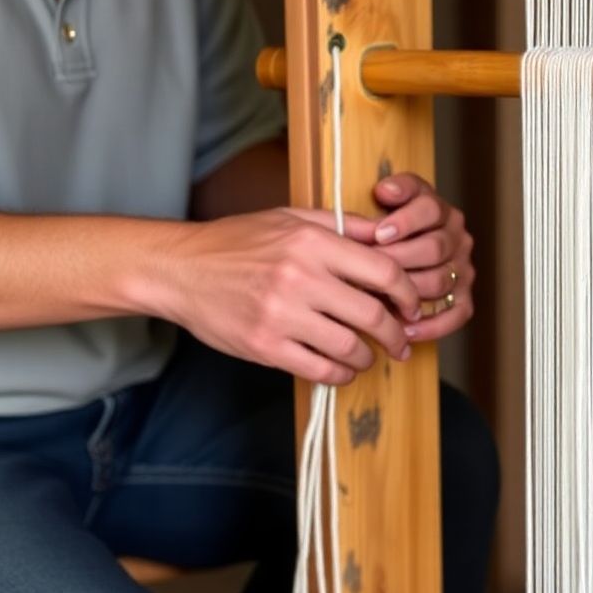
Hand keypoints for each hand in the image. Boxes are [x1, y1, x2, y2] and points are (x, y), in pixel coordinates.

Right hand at [149, 208, 419, 384]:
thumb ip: (344, 227)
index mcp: (312, 243)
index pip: (384, 272)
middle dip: (396, 335)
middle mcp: (300, 278)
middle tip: (401, 341)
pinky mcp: (265, 347)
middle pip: (373, 315)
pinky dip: (340, 374)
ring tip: (369, 356)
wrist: (179, 270)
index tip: (412, 307)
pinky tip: (342, 368)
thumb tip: (391, 235)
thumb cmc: (238, 242)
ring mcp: (282, 316)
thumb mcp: (291, 218)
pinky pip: (319, 370)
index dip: (408, 294)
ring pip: (350, 348)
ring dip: (368, 357)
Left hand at [370, 173, 475, 341]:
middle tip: (368, 271)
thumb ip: (390, 192)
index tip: (379, 232)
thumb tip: (386, 191)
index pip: (430, 209)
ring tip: (378, 298)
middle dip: (397, 261)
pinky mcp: (464, 297)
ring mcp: (463, 270)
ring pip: (441, 281)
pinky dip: (432, 324)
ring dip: (409, 292)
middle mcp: (458, 238)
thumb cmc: (386, 230)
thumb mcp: (388, 201)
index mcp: (441, 211)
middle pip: (434, 248)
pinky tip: (406, 329)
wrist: (397, 255)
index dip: (405, 221)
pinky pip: (457, 314)